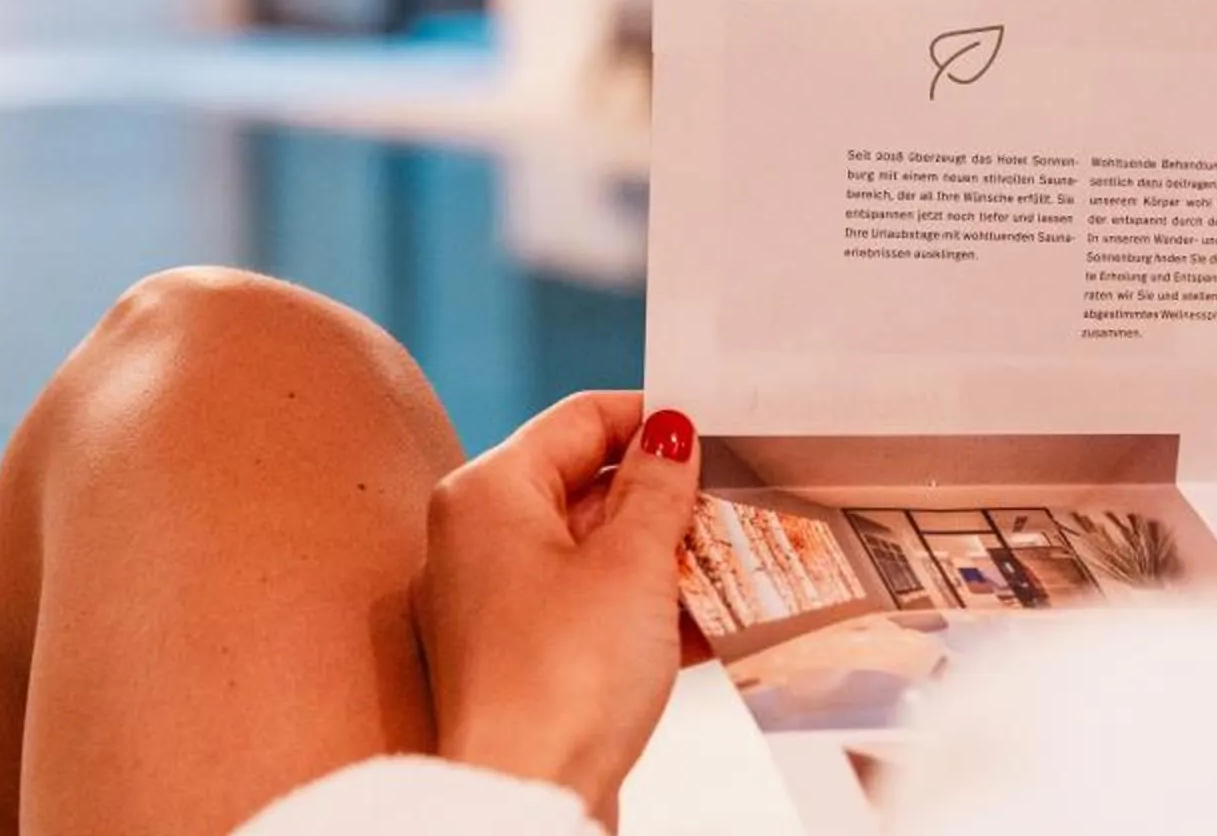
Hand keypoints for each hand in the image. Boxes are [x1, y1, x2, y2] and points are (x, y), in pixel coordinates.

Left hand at [420, 393, 701, 826]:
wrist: (525, 801)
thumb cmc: (561, 680)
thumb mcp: (633, 563)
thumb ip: (658, 489)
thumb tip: (670, 438)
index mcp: (489, 493)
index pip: (580, 419)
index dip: (651, 419)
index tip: (712, 430)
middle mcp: (479, 541)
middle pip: (587, 486)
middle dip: (665, 496)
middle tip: (735, 496)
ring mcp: (496, 606)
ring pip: (594, 554)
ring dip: (664, 557)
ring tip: (737, 559)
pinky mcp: (521, 663)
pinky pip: (591, 612)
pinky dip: (644, 611)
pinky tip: (710, 623)